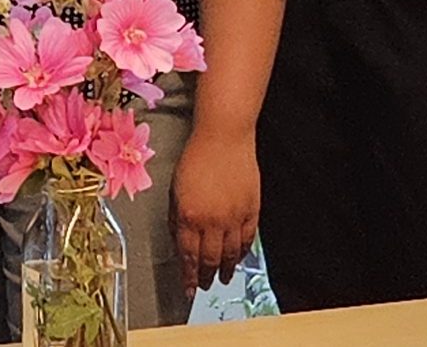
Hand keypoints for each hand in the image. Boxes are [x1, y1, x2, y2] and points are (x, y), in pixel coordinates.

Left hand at [172, 126, 260, 288]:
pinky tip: (238, 259)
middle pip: (209, 259)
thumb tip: (179, 240)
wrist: (224, 137)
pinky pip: (248, 239)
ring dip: (225, 269)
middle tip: (204, 286)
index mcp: (189, 216)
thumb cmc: (196, 157)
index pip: (187, 256)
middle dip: (205, 277)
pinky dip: (243, 253)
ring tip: (222, 278)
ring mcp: (234, 217)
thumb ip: (177, 218)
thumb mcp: (175, 189)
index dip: (188, 276)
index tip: (188, 289)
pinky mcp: (252, 210)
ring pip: (230, 254)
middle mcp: (212, 221)